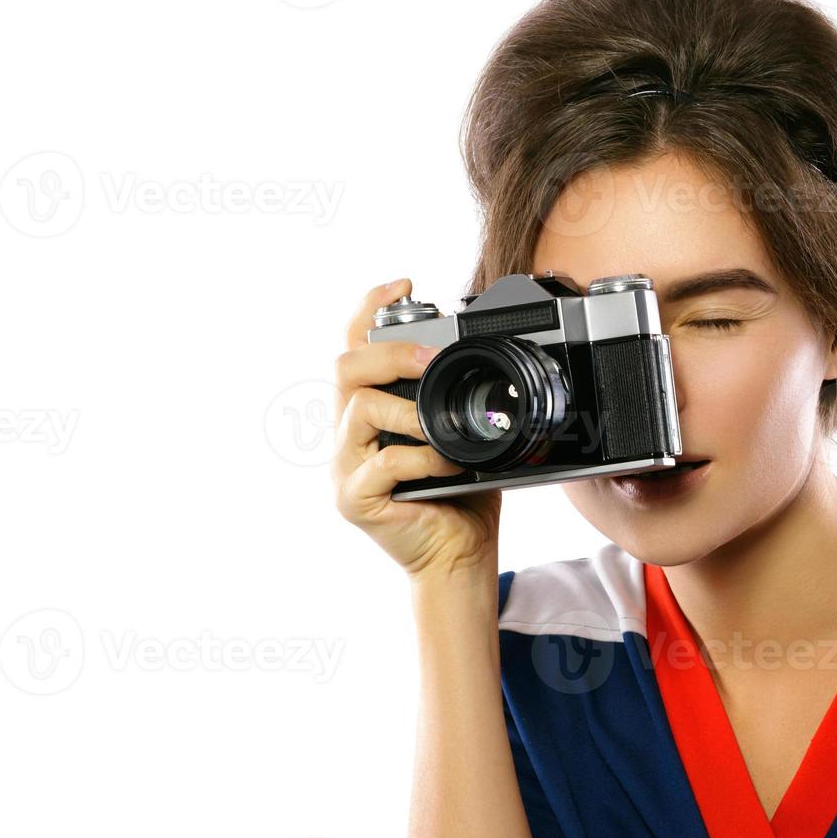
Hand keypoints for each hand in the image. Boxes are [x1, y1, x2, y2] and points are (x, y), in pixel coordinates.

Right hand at [333, 279, 501, 578]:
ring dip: (411, 412)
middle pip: (346, 365)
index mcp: (372, 408)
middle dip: (391, 352)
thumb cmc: (463, 493)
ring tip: (444, 432)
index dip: (371, 306)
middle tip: (430, 359)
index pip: (356, 344)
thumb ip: (458, 395)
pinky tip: (448, 466)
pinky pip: (383, 460)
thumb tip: (491, 348)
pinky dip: (423, 457)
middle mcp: (349, 432)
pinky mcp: (354, 498)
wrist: (460, 555)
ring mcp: (345, 465)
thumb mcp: (466, 430)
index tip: (404, 282)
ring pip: (359, 407)